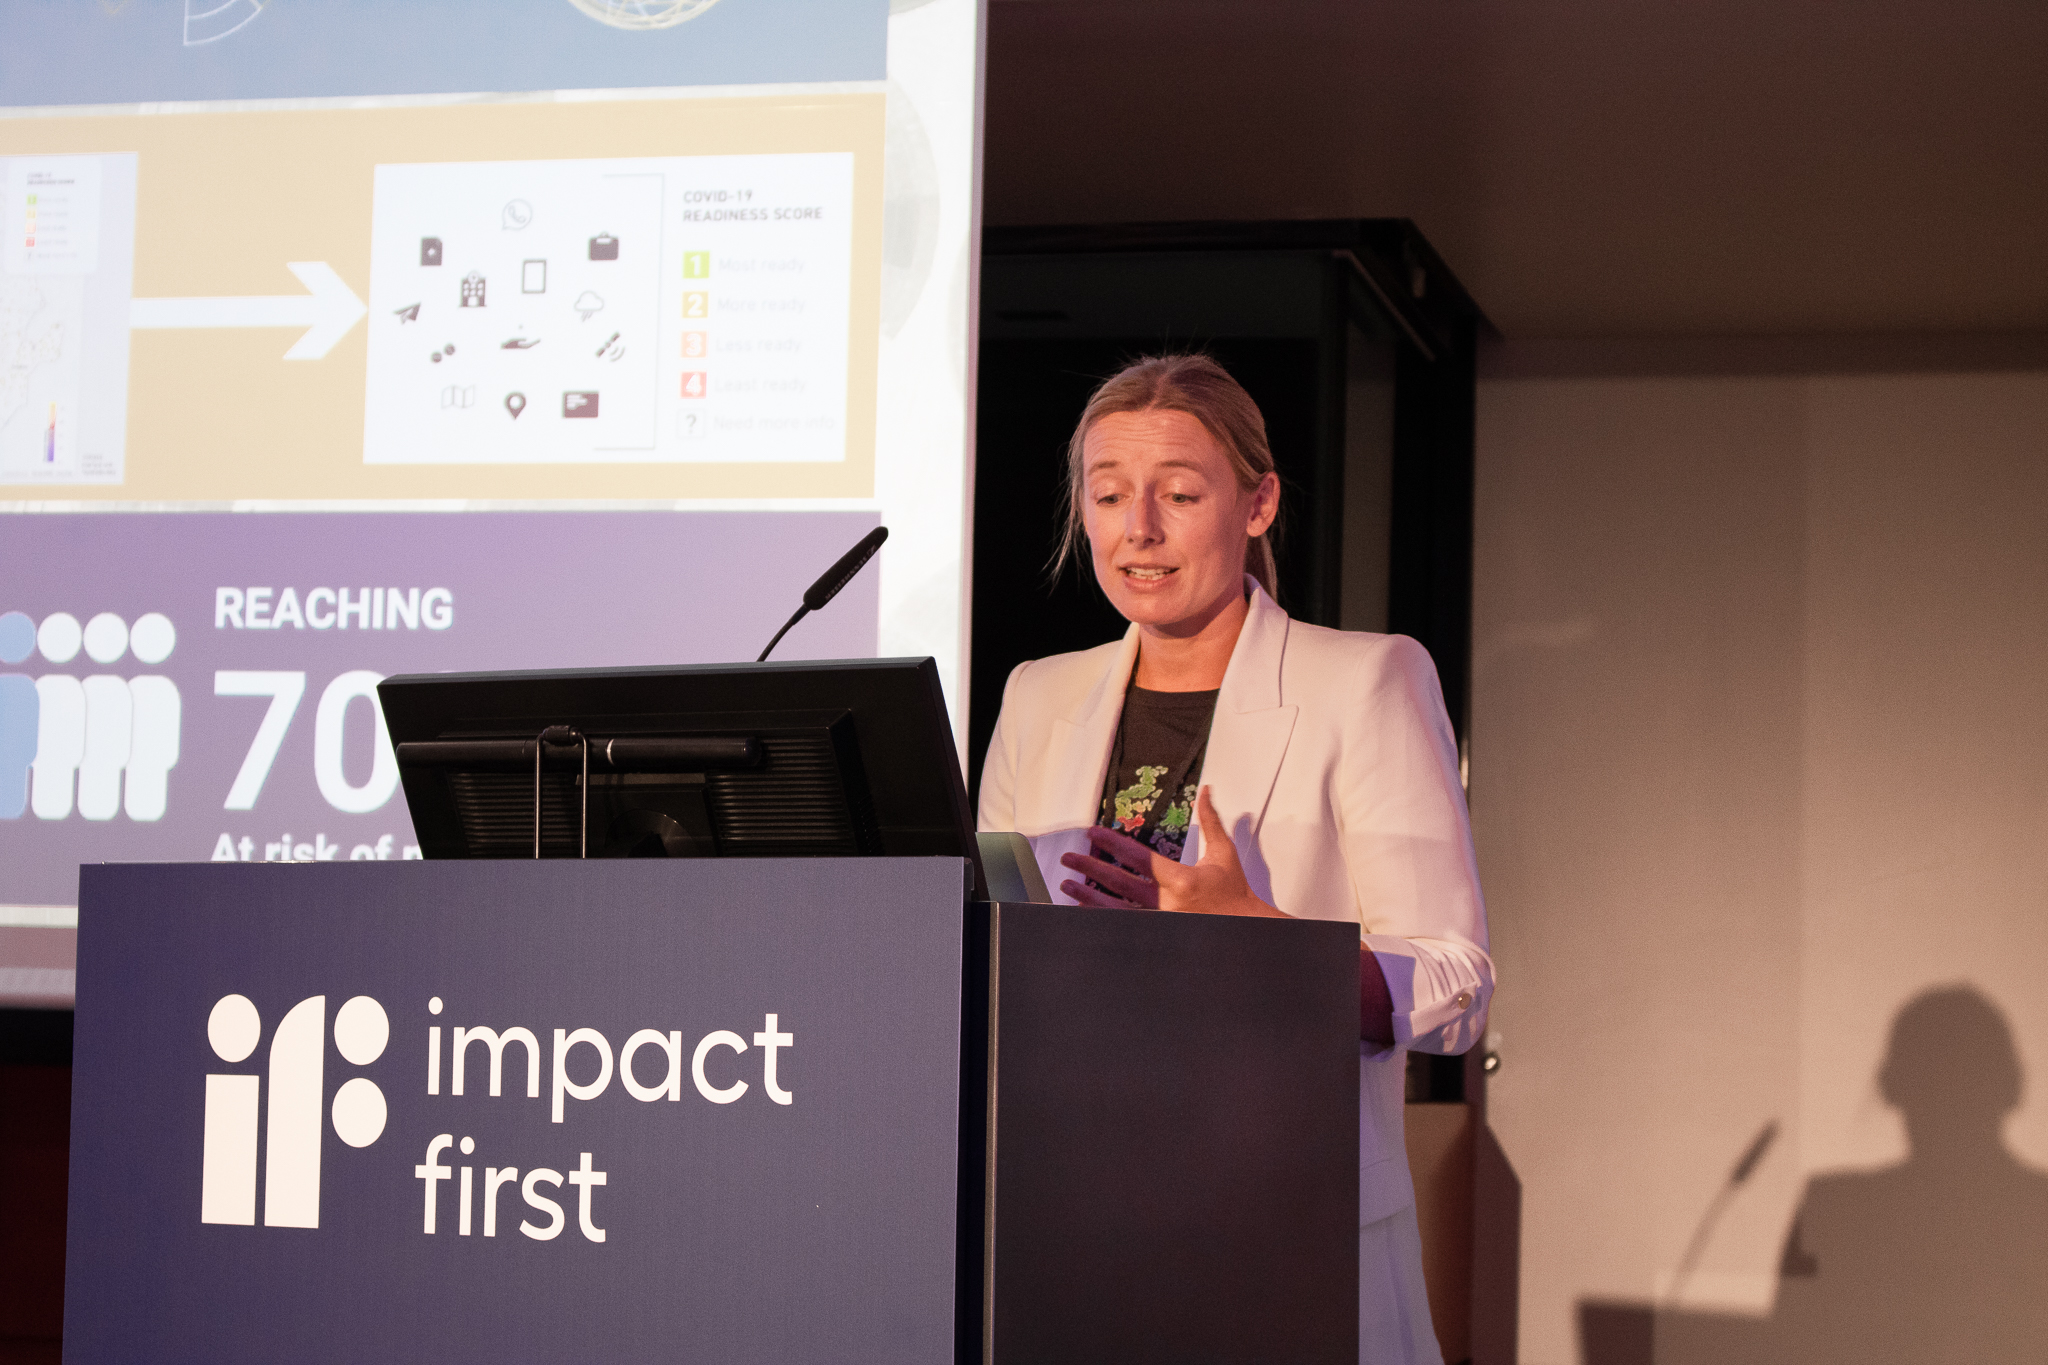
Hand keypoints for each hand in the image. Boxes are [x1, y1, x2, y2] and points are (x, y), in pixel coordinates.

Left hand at [1059, 786, 1284, 917]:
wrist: (1245, 927)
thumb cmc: (1234, 892)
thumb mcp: (1223, 853)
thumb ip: (1210, 821)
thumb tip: (1206, 792)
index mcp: (1181, 880)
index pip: (1138, 858)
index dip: (1112, 843)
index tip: (1093, 833)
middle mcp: (1166, 903)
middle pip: (1119, 883)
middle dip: (1090, 868)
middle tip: (1069, 858)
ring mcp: (1160, 922)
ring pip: (1115, 909)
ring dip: (1088, 896)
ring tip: (1068, 885)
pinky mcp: (1159, 934)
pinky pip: (1123, 925)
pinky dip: (1102, 916)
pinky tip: (1086, 908)